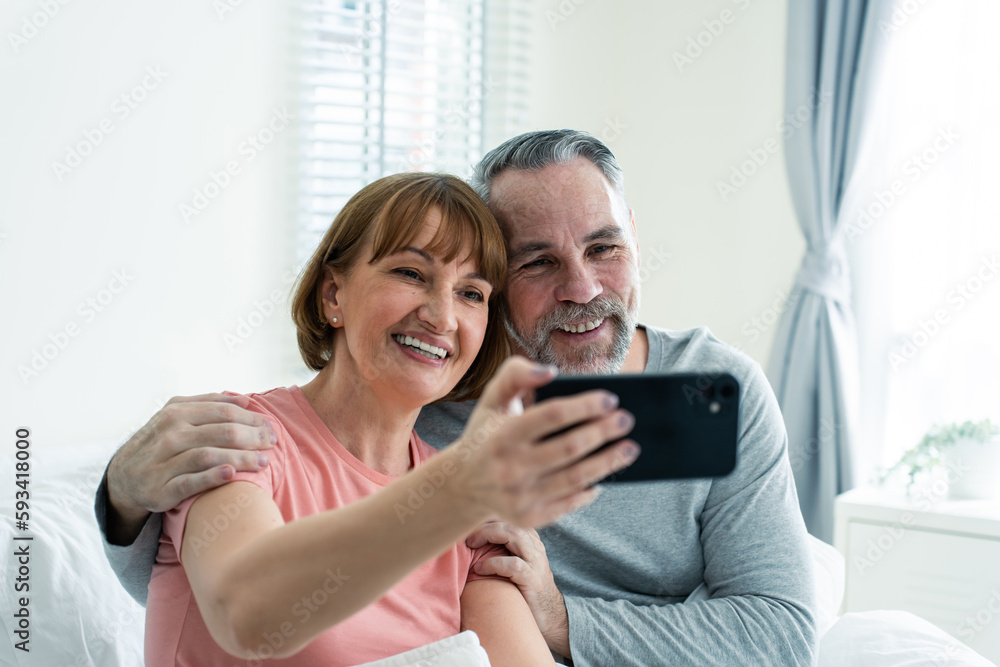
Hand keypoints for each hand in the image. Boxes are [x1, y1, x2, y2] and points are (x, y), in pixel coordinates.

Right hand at [105, 393, 274, 544]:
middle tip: (273, 443)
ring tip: (263, 462)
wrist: (124, 476)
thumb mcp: (177, 415)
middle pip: (221, 432)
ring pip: (208, 455)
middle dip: (252, 437)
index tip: (270, 427)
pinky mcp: (161, 489)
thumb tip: (245, 400)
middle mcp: (170, 434)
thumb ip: (209, 404)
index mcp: (177, 413)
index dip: (251, 419)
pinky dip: (211, 478)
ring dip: (240, 458)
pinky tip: (232, 475)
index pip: (223, 412)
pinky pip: (189, 482)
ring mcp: (164, 461)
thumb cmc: (161, 442)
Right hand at [444, 356, 639, 528]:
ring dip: (608, 462)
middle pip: (570, 448)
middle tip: (627, 421)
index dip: (585, 406)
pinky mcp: (529, 517)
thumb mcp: (492, 399)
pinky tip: (606, 474)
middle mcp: (510, 467)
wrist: (461, 484)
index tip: (611, 398)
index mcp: (503, 434)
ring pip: (575, 479)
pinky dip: (591, 489)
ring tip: (630, 448)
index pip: (552, 415)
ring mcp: (519, 496)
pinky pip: (569, 503)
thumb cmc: (487, 433)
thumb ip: (515, 374)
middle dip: (604, 432)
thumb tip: (551, 372)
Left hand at [467, 522, 571, 657]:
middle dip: (487, 523)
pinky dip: (493, 563)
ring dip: (489, 535)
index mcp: (531, 542)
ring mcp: (536, 564)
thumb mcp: (516, 566)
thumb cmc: (525, 591)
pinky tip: (479, 569)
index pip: (513, 516)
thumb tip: (470, 539)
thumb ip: (503, 550)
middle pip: (513, 521)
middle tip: (467, 534)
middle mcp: (535, 549)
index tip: (471, 518)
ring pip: (516, 536)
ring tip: (471, 544)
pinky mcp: (533, 582)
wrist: (551, 618)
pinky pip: (513, 565)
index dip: (492, 514)